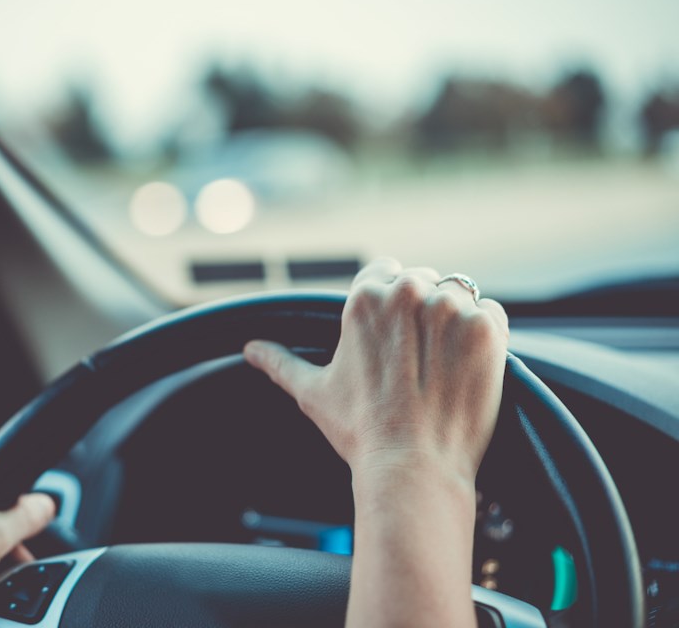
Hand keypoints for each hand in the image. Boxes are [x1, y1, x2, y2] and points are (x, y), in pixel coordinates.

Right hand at [244, 257, 508, 482]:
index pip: (385, 272)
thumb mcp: (313, 392)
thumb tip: (250, 349)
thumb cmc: (360, 431)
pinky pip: (491, 313)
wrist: (412, 468)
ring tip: (442, 366)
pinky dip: (484, 336)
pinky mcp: (486, 329)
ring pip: (458, 295)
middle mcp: (408, 292)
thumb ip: (280, 361)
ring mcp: (450, 308)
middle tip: (417, 360)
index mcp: (364, 298)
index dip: (390, 305)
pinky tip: (466, 368)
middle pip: (422, 281)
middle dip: (421, 312)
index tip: (394, 337)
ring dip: (453, 321)